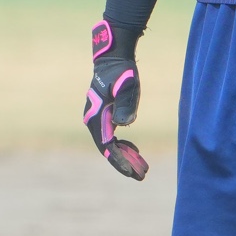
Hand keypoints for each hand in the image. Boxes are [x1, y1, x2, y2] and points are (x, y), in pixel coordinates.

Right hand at [83, 18, 147, 179]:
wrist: (113, 59)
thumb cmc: (121, 72)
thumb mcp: (126, 86)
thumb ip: (125, 104)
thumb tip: (123, 125)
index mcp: (97, 117)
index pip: (107, 146)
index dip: (119, 161)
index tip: (132, 173)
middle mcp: (93, 121)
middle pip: (109, 149)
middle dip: (125, 163)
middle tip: (143, 175)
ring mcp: (97, 120)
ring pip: (111, 145)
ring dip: (126, 156)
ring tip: (143, 167)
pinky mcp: (103, 117)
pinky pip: (112, 137)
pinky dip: (123, 146)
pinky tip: (135, 151)